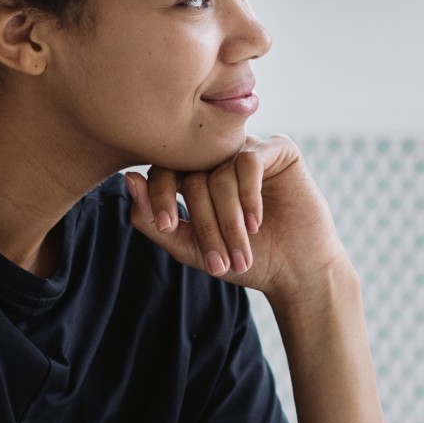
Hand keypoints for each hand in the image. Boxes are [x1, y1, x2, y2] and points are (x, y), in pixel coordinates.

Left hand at [124, 135, 349, 299]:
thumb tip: (128, 180)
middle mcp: (220, 158)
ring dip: (230, 218)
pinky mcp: (279, 150)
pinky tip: (257, 222)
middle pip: (192, 174)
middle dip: (203, 220)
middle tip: (217, 260)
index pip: (164, 169)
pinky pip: (249, 161)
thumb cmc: (243, 260)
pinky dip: (249, 195)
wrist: (295, 272)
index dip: (159, 195)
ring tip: (241, 251)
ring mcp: (249, 150)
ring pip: (221, 172)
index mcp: (195, 174)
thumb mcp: (190, 248)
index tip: (166, 225)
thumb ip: (153, 220)